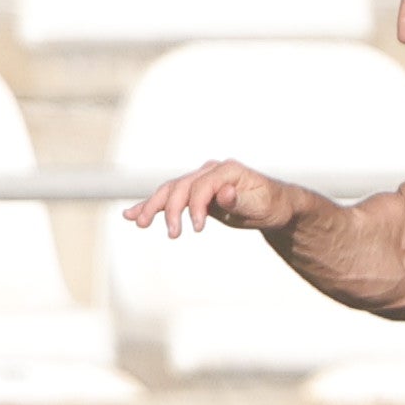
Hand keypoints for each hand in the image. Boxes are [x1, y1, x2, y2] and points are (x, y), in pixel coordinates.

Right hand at [125, 159, 294, 236]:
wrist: (274, 205)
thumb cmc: (269, 206)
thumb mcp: (259, 205)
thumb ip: (239, 200)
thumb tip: (223, 193)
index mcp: (227, 170)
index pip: (202, 186)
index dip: (196, 206)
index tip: (196, 229)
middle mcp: (210, 171)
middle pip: (180, 185)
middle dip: (169, 208)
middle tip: (171, 233)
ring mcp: (200, 179)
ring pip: (169, 190)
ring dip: (152, 206)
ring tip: (137, 222)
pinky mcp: (194, 191)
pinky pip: (169, 197)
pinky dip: (150, 205)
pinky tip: (131, 215)